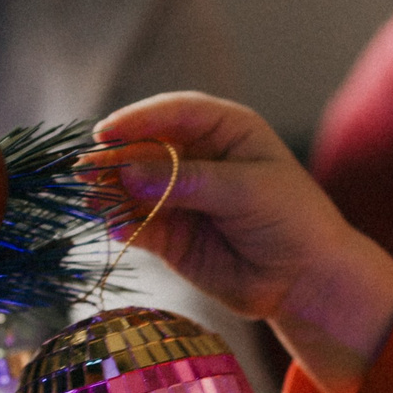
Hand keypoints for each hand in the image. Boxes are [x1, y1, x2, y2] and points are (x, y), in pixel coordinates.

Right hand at [92, 94, 392, 392]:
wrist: (306, 280)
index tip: (107, 132)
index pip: (175, 113)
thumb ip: (189, 181)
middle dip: (116, 157)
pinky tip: (112, 225)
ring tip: (89, 197)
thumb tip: (129, 172)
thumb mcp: (247, 191)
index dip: (139, 120)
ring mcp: (181, 196)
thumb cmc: (292, 220)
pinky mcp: (170, 234)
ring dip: (110, 190)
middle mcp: (197, 157)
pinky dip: (121, 224)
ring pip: (134, 186)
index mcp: (225, 130)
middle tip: (86, 168)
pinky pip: (137, 223)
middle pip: (146, 148)